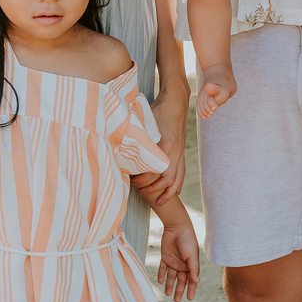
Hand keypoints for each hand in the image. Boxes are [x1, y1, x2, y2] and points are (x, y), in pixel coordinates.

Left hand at [138, 85, 187, 205]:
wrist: (176, 100)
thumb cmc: (158, 109)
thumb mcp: (144, 121)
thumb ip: (136, 134)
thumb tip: (119, 144)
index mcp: (165, 144)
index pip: (155, 169)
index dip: (144, 178)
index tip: (133, 180)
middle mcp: (175, 151)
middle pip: (168, 178)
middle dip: (154, 188)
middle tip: (140, 192)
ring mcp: (181, 152)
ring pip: (178, 178)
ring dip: (169, 192)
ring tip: (160, 201)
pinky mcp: (182, 151)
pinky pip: (182, 172)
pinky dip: (178, 184)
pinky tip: (174, 191)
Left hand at [157, 223, 199, 301]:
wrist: (177, 227)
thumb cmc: (187, 240)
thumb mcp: (192, 256)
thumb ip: (193, 268)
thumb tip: (197, 281)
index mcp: (191, 265)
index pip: (191, 280)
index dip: (191, 289)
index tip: (189, 299)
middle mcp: (182, 265)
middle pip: (181, 281)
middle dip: (179, 290)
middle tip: (176, 300)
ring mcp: (173, 262)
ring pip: (171, 276)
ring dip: (169, 285)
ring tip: (167, 294)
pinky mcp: (165, 257)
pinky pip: (163, 268)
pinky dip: (161, 275)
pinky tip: (160, 282)